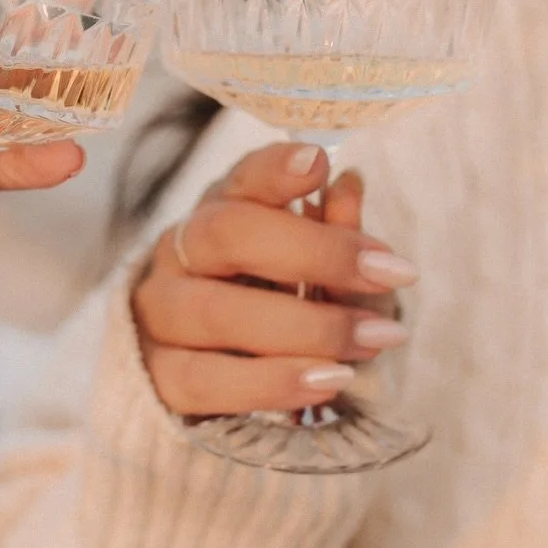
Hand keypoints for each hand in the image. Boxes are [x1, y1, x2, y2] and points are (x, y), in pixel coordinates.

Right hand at [133, 142, 416, 417]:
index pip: (241, 179)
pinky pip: (206, 379)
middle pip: (227, 233)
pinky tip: (328, 381)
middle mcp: (179, 253)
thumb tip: (348, 187)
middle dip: (316, 252)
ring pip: (216, 312)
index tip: (319, 164)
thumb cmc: (276, 310)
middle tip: (390, 273)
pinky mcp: (157, 375)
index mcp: (219, 213)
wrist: (210, 378)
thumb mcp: (314, 272)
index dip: (276, 170)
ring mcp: (160, 314)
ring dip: (307, 327)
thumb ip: (332, 238)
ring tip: (372, 338)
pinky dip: (272, 382)